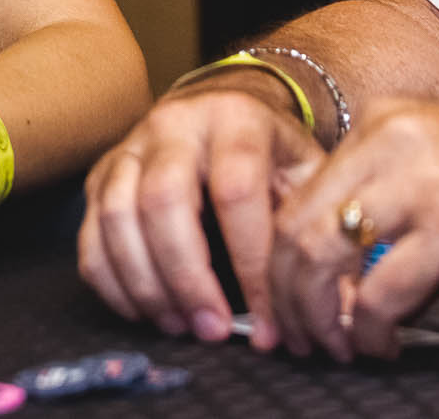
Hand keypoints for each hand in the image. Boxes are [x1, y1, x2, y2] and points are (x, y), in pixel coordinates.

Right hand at [79, 86, 323, 348]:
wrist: (225, 108)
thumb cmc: (273, 154)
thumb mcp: (310, 173)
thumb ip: (319, 231)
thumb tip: (348, 312)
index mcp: (234, 119)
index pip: (236, 192)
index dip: (251, 263)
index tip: (270, 322)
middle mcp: (173, 125)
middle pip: (162, 200)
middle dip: (186, 276)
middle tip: (212, 330)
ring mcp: (129, 147)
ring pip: (116, 216)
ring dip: (145, 283)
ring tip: (180, 325)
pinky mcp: (101, 174)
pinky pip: (90, 232)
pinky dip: (110, 280)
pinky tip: (144, 311)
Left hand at [268, 102, 438, 361]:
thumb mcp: (437, 165)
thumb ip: (388, 201)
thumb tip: (352, 271)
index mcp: (377, 127)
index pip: (296, 194)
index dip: (279, 255)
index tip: (286, 295)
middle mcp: (384, 146)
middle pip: (295, 226)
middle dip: (286, 291)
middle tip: (299, 332)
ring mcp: (417, 185)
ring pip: (322, 254)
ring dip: (320, 313)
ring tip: (336, 344)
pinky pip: (383, 289)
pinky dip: (371, 326)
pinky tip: (382, 342)